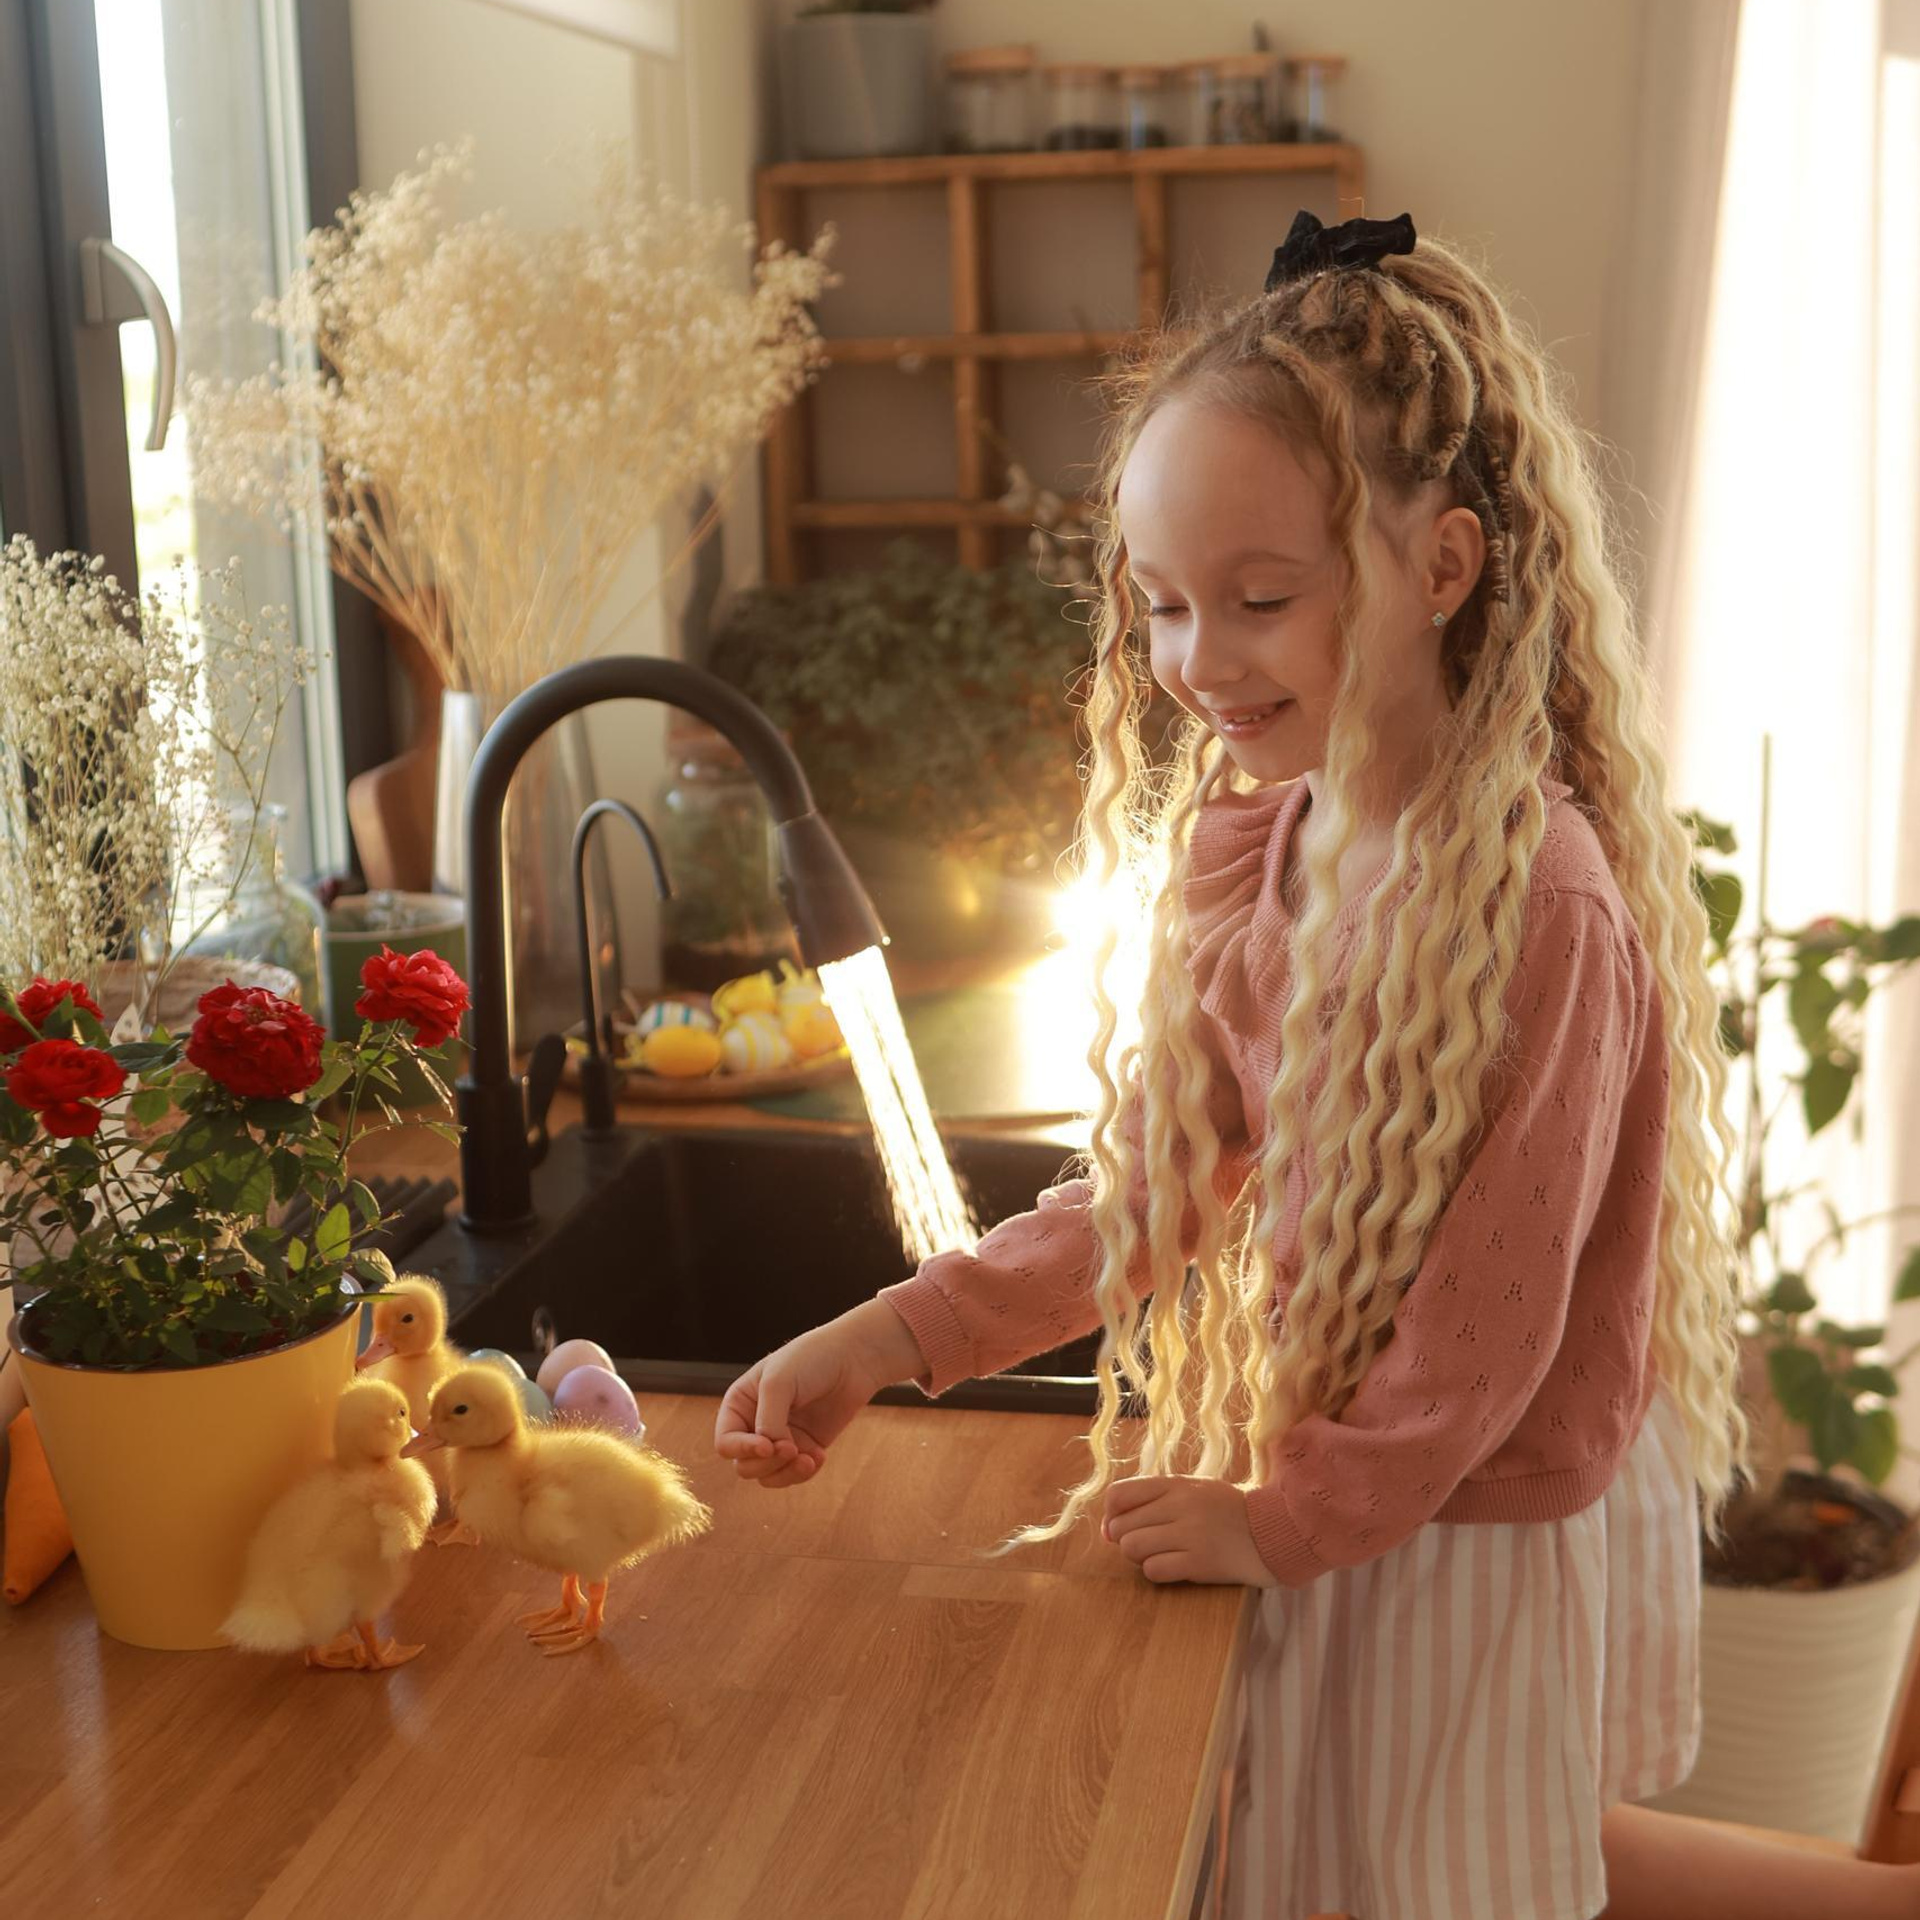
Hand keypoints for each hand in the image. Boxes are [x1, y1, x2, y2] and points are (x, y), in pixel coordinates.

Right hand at [713, 1304, 921, 1489]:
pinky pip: (794, 1474)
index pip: (726, 1442)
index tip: (768, 1445)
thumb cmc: (812, 1360)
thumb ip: (768, 1421)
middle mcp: (756, 1423)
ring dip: (786, 1473)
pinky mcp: (805, 1447)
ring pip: (768, 1475)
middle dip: (767, 1463)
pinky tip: (820, 1456)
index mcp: (741, 1403)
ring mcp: (781, 1437)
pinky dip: (804, 1472)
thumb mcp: (779, 1384)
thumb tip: (769, 1453)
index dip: (742, 1449)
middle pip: (744, 1465)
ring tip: (809, 1460)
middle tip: (792, 1449)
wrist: (854, 1358)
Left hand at [1102, 1475, 1277, 1587]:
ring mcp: (1189, 1534)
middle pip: (1121, 1526)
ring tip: (1163, 1554)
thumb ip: (1153, 1500)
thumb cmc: (1229, 1512)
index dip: (1111, 1515)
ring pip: (1133, 1548)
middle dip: (1127, 1539)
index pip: (1118, 1495)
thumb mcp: (1194, 1490)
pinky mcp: (1199, 1563)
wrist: (1274, 1532)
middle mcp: (1179, 1505)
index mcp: (1176, 1483)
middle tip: (1150, 1543)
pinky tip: (1175, 1566)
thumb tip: (1108, 1528)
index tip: (1120, 1526)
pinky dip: (1157, 1571)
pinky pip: (1154, 1570)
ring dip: (1141, 1557)